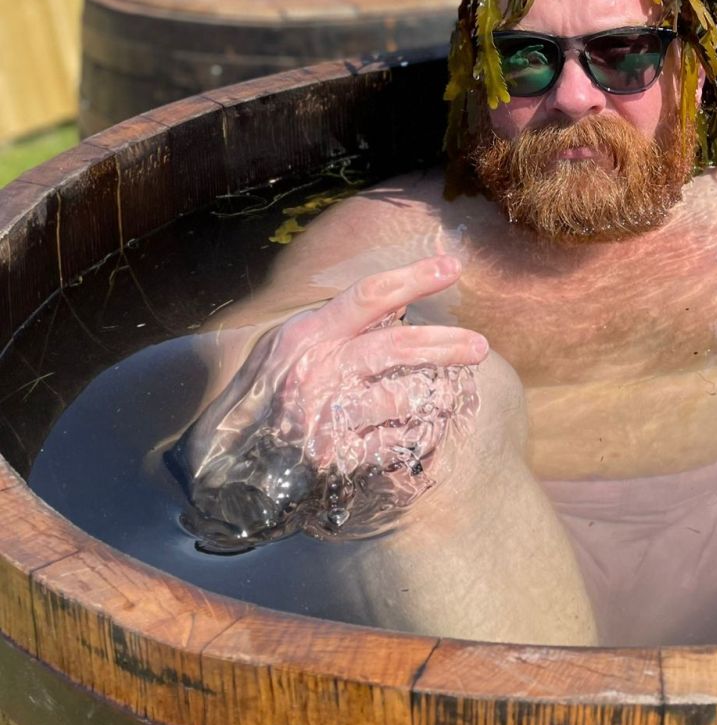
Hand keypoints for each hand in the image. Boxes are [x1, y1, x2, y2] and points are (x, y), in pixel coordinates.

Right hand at [174, 256, 489, 549]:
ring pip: (402, 398)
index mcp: (309, 333)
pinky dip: (416, 435)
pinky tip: (426, 431)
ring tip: (450, 397)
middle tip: (481, 347)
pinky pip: (393, 442)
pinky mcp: (333, 455)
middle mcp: (317, 369)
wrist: (227, 457)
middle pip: (396, 347)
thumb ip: (339, 324)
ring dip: (435, 396)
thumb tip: (399, 304)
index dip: (414, 278)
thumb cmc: (271, 389)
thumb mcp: (294, 344)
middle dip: (446, 344)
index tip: (453, 267)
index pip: (369, 295)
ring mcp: (325, 414)